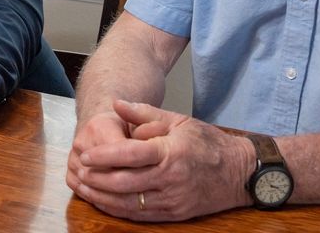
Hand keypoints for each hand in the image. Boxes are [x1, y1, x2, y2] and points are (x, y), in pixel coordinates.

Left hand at [66, 99, 253, 221]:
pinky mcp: (175, 214)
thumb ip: (144, 113)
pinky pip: (141, 215)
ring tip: (84, 188)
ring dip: (103, 198)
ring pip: (130, 203)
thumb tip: (117, 104)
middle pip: (125, 182)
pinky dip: (119, 210)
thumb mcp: (178, 120)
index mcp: (170, 151)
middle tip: (79, 173)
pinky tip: (104, 202)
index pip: (130, 155)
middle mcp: (171, 178)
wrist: (240, 173)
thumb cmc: (207, 143)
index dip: (104, 156)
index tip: (85, 155)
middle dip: (97, 180)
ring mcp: (173, 199)